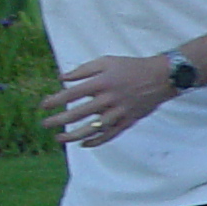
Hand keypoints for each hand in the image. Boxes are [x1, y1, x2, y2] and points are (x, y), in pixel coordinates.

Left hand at [42, 55, 173, 144]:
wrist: (162, 77)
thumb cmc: (131, 67)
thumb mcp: (107, 61)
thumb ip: (83, 69)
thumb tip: (62, 78)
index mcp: (102, 82)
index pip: (73, 94)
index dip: (56, 100)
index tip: (43, 106)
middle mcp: (109, 99)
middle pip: (79, 113)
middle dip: (59, 120)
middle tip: (45, 124)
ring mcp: (120, 111)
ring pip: (94, 128)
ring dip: (74, 135)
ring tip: (60, 139)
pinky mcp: (129, 120)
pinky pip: (111, 134)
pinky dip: (98, 141)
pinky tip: (84, 144)